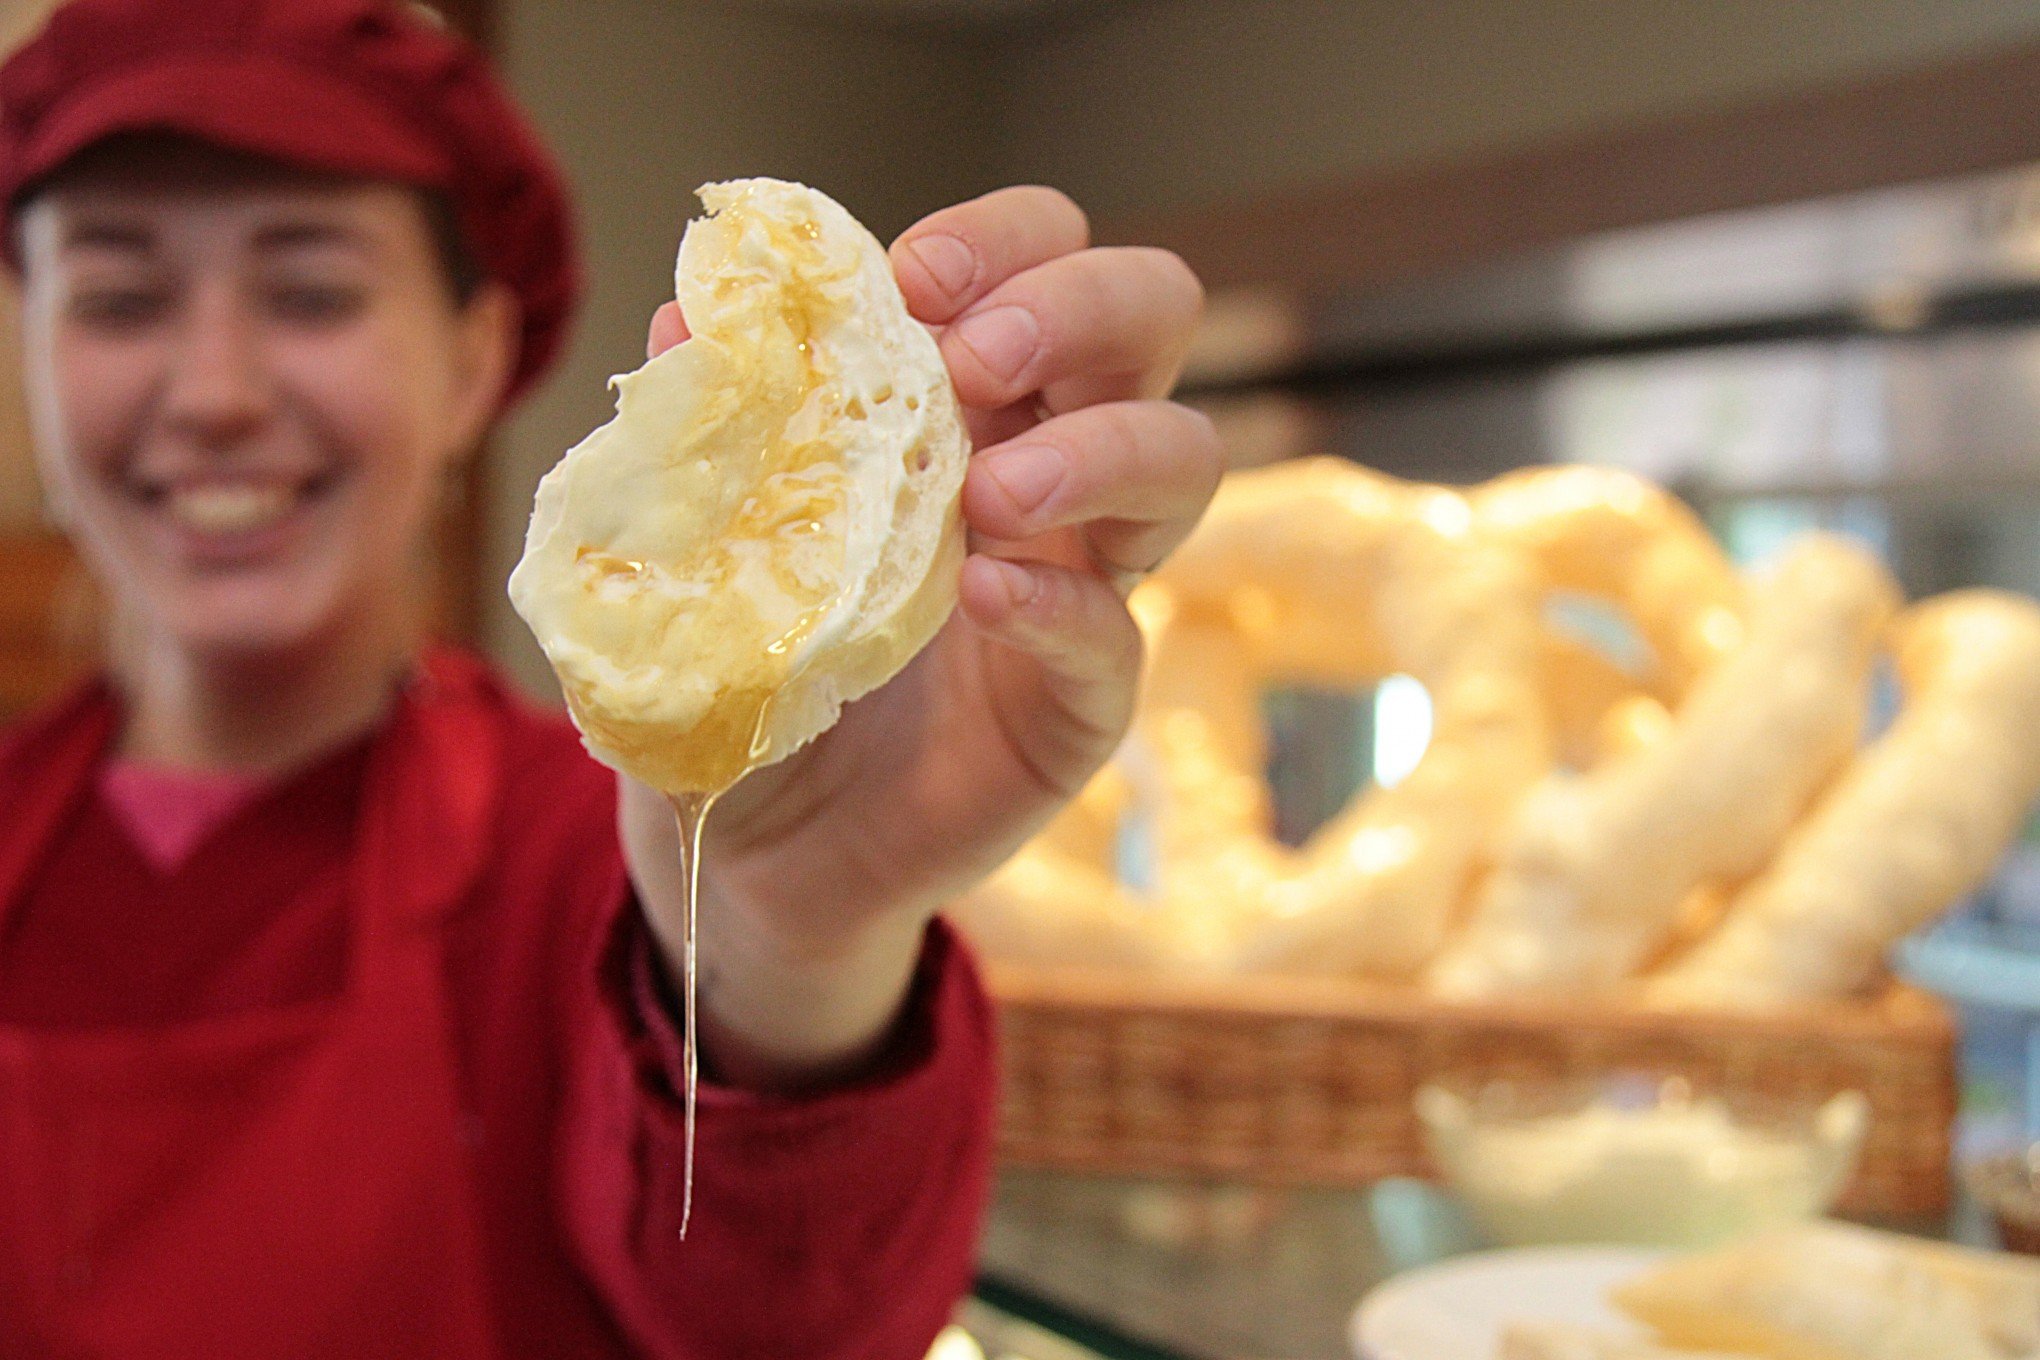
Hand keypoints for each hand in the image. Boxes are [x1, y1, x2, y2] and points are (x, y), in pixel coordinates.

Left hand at [621, 187, 1217, 1087]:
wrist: (745, 835)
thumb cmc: (741, 658)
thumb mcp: (707, 530)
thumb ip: (711, 431)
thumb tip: (687, 317)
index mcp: (965, 393)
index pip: (1040, 256)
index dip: (999, 240)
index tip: (911, 276)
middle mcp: (1048, 461)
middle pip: (1152, 317)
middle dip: (1080, 305)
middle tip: (974, 359)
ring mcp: (1082, 578)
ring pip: (1183, 458)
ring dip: (1099, 449)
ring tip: (992, 494)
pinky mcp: (1082, 699)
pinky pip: (1116, 634)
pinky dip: (1058, 605)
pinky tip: (984, 597)